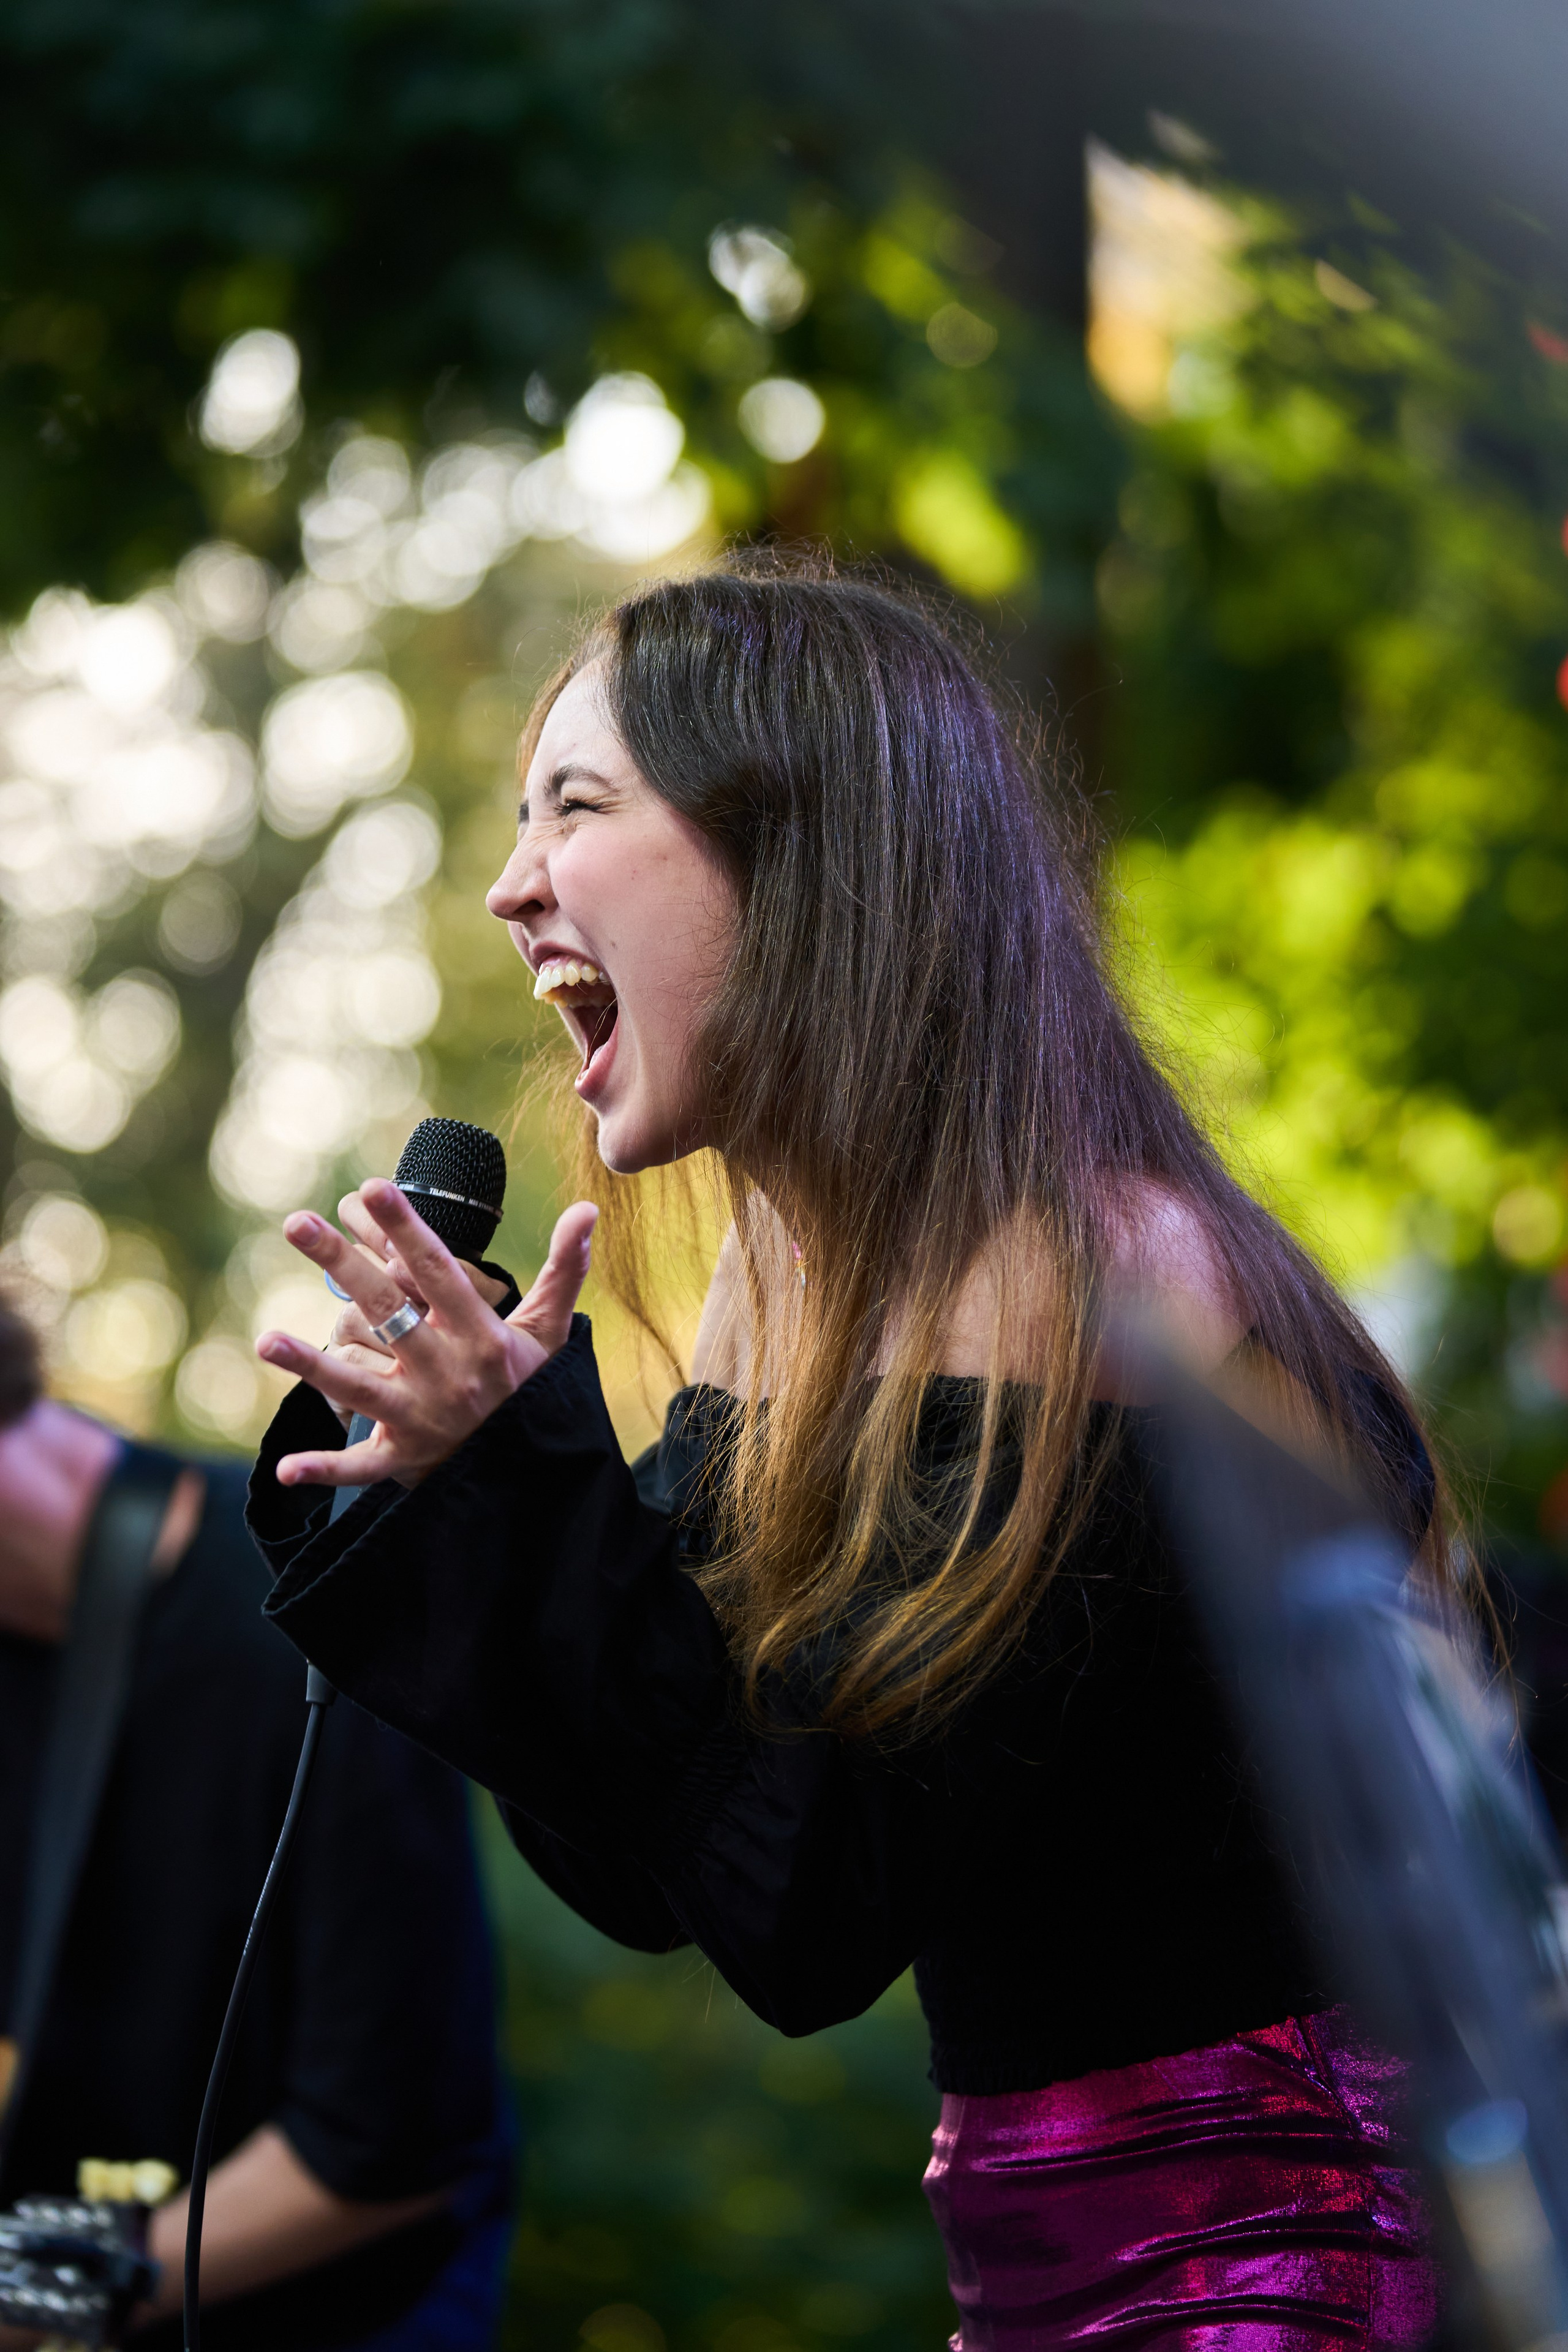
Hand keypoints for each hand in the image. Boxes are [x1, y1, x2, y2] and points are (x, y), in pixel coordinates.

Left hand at [256, 1181, 597, 1488]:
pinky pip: (361, 1467)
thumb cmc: (530, 1390)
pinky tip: (287, 1467)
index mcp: (481, 1335)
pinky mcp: (403, 1459)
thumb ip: (564, 1270)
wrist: (532, 1472)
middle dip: (342, 1265)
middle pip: (388, 1311)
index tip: (375, 1186)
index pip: (438, 1271)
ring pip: (361, 1385)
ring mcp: (422, 1417)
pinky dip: (326, 1470)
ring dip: (313, 1366)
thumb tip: (589, 1209)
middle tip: (296, 1222)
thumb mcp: (550, 1332)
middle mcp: (448, 1373)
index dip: (405, 1228)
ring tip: (265, 1339)